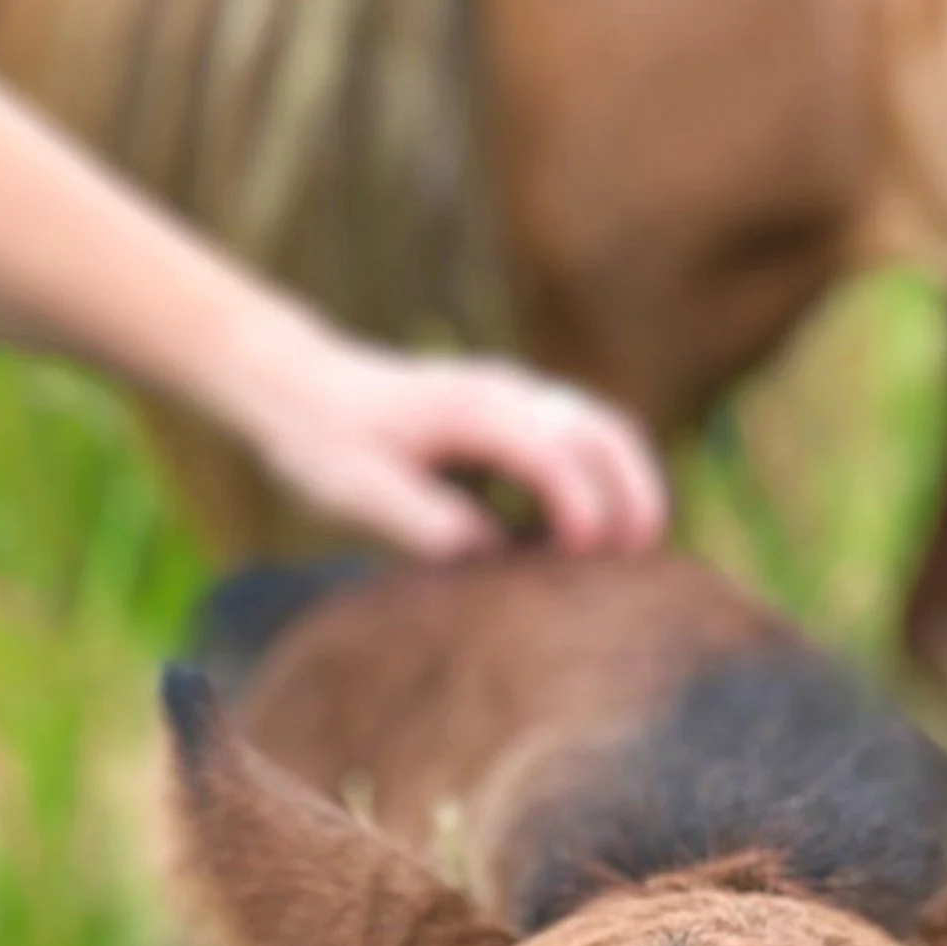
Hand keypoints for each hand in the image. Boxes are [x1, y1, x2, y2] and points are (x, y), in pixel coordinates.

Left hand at [229, 325, 669, 556]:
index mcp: (469, 407)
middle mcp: (504, 390)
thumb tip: (482, 550)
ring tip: (639, 550)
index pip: (551, 451)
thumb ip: (419, 519)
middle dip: (633, 491)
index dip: (579, 504)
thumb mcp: (355, 488)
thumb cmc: (324, 439)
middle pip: (601, 430)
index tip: (586, 558)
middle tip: (646, 560)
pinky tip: (599, 534)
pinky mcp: (513, 412)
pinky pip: (583, 437)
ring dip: (630, 483)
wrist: (300, 385)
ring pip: (602, 428)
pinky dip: (608, 477)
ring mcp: (514, 395)